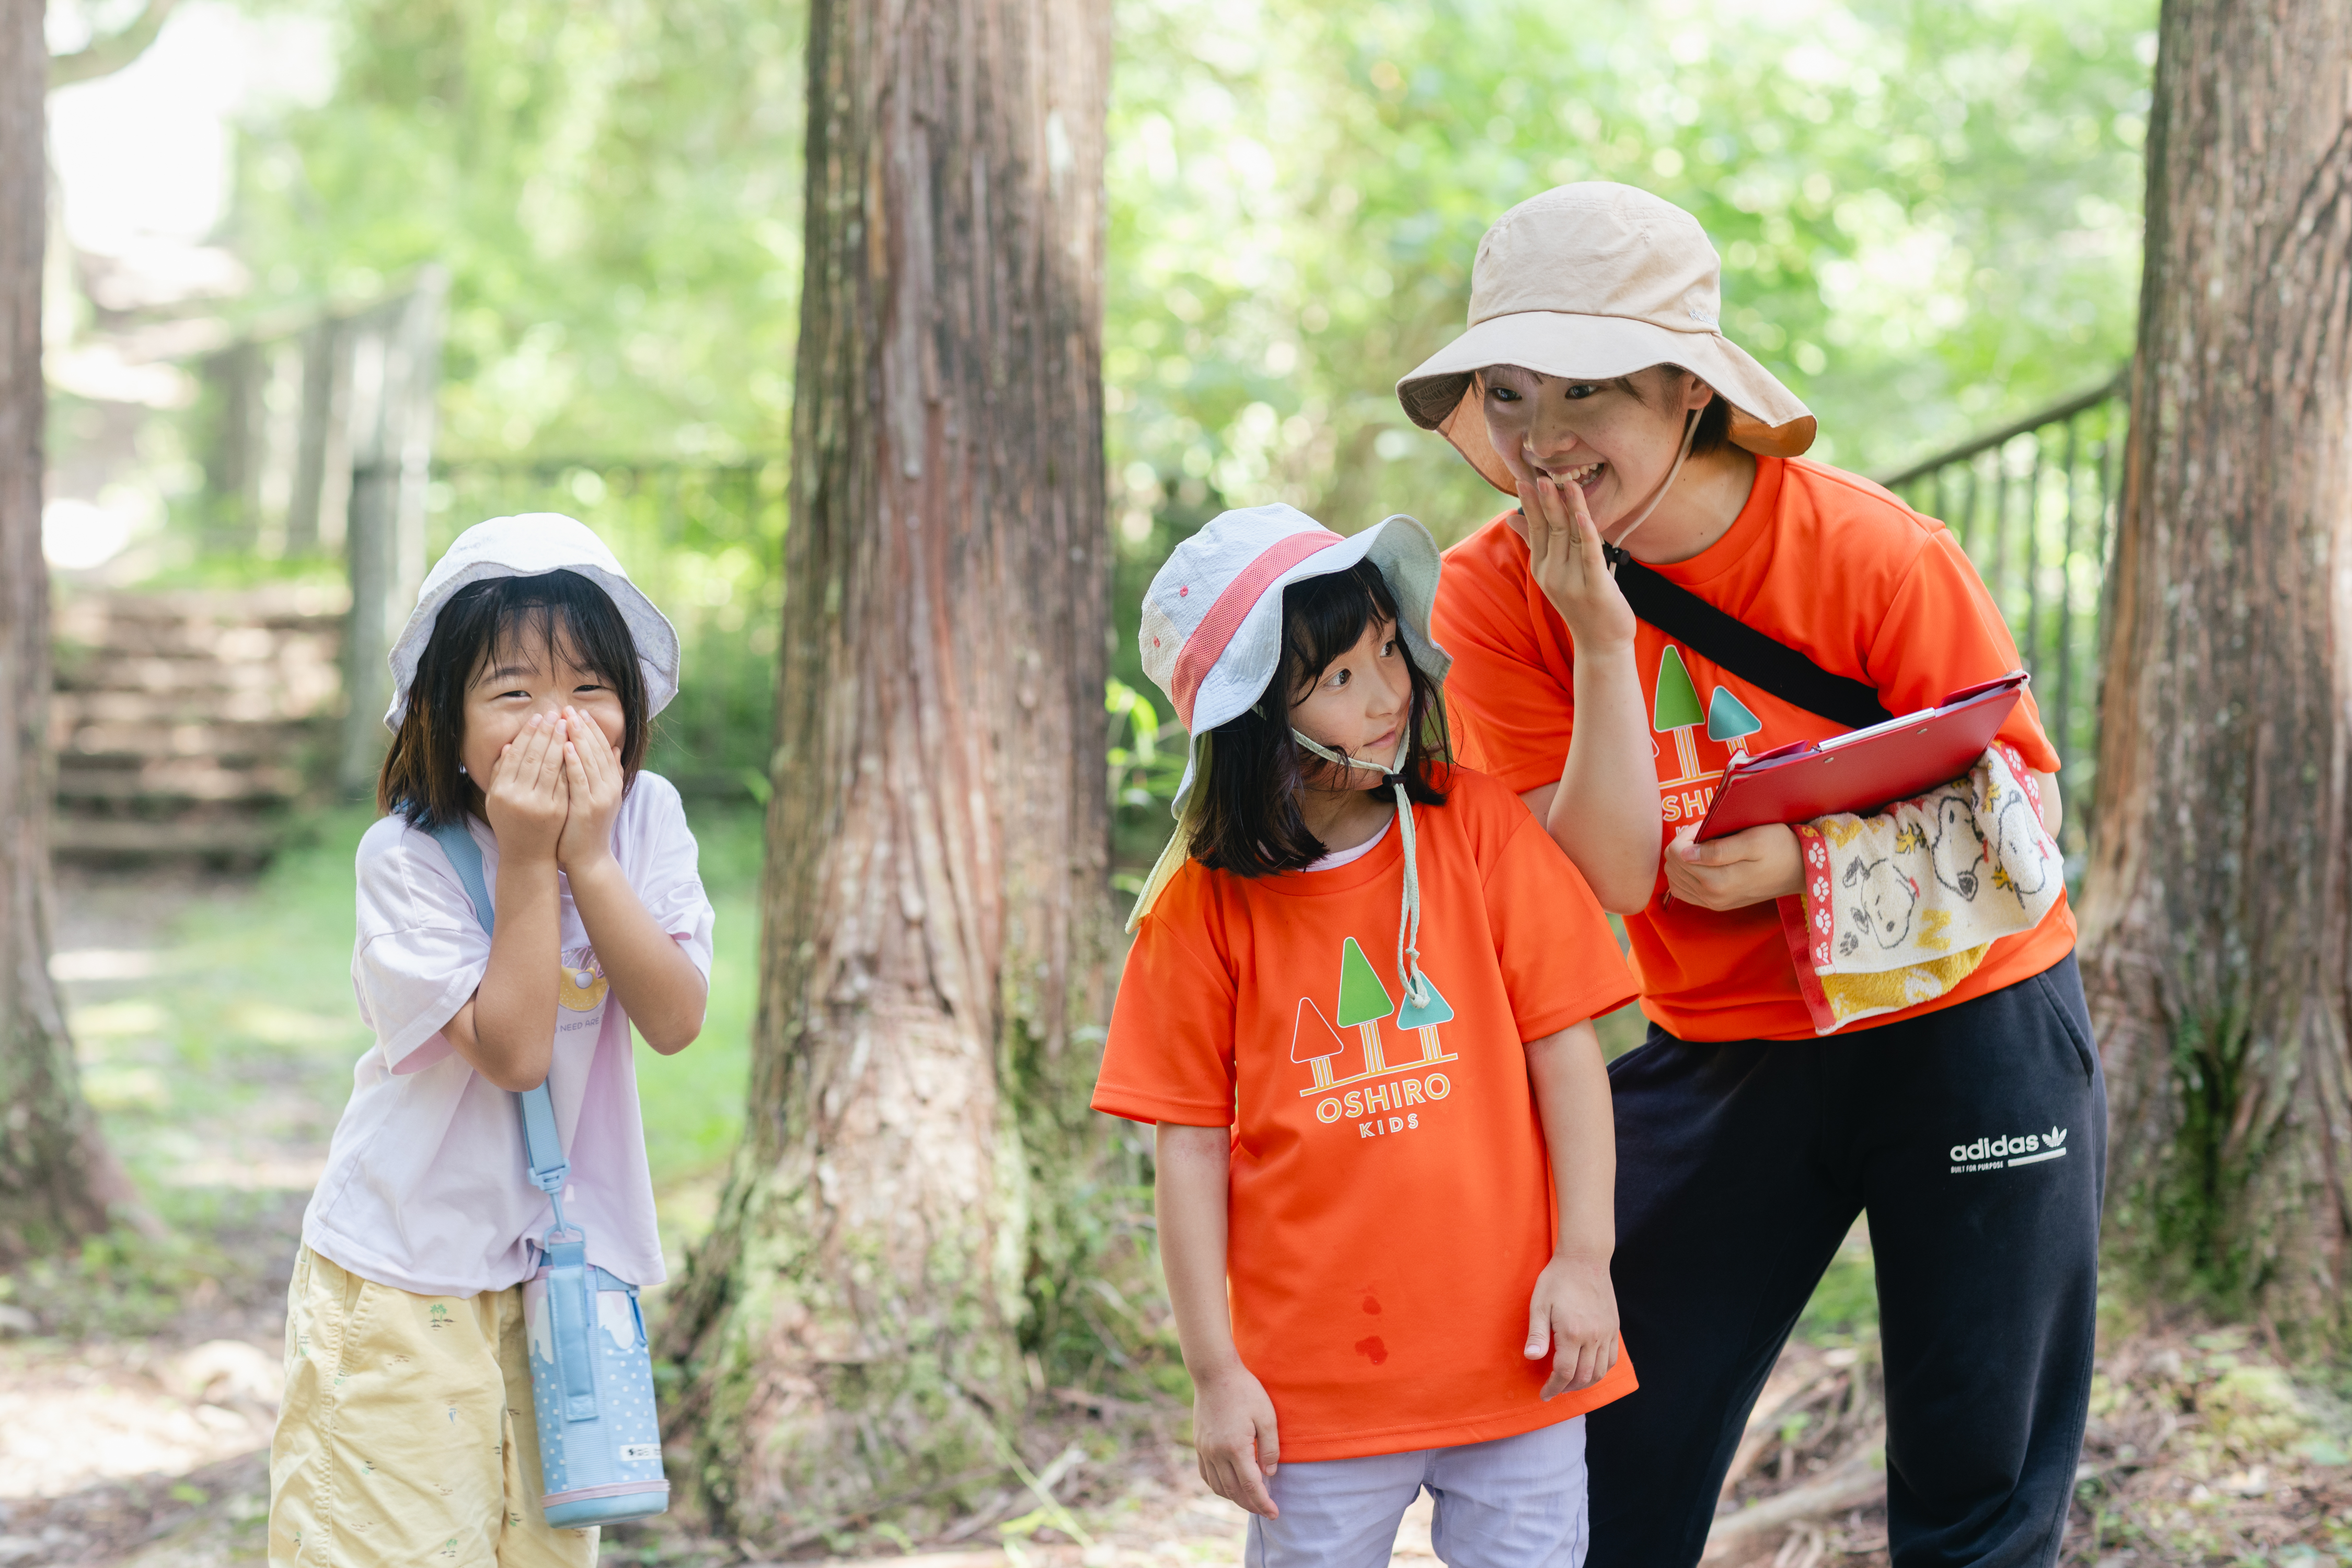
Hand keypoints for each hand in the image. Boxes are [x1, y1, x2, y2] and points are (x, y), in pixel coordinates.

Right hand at [484, 713, 569, 864]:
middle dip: (546, 732)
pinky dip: (569, 762)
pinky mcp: (557, 810)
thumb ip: (500, 773)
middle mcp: (518, 797)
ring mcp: (539, 804)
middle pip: (534, 756)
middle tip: (556, 714)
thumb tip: (508, 745)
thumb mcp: (497, 800)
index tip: (538, 717)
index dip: (528, 734)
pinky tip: (575, 746)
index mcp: (501, 791)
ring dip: (560, 742)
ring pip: (550, 766)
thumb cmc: (509, 824)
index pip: (516, 755)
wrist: (527, 856)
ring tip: (567, 724)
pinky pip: (564, 781)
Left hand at [556, 709, 624, 872]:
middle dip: (583, 728)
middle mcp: (609, 788)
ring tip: (567, 719)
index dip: (592, 730)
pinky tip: (564, 746)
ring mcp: (600, 798)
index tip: (580, 712)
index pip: (603, 749)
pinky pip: (579, 780)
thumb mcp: (598, 796)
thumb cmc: (586, 828)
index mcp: (612, 783)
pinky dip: (573, 762)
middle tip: (569, 708)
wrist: (588, 859)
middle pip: (597, 751)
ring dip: (578, 738)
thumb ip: (605, 773)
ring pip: (589, 761)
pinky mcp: (586, 808)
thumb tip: (614, 748)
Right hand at [1191, 1365, 1280, 1517]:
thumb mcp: (1267, 1416)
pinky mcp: (1199, 1444)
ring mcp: (1204, 1449)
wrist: (1214, 1373)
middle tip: (1266, 1511)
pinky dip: (1218, 1486)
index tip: (1274, 1513)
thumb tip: (1269, 1474)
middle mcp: (1216, 1453)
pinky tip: (1229, 1486)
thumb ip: (1270, 1448)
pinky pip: (1206, 1474)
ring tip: (1250, 1501)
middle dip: (1251, 1505)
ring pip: (1218, 1486)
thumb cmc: (1245, 1391)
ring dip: (1235, 1499)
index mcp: (1235, 1447)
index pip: (1251, 1486)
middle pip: (1234, 1491)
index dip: (1263, 1503)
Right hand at [1523, 473, 1635, 653]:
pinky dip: (1587, 534)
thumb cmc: (1582, 603)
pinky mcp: (1595, 588)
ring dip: (1568, 508)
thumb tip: (1512, 519)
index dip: (1531, 503)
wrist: (1601, 643)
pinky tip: (1583, 515)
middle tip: (1541, 475)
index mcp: (1543, 567)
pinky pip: (1590, 556)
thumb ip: (1537, 543)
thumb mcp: (1555, 572)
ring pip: (1570, 537)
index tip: (1525, 478)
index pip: (1535, 529)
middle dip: (1546, 501)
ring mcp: (1572, 582)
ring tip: (1563, 483)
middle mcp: (1553, 573)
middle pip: (1550, 529)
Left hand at [1525, 1253, 1619, 1397]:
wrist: (1584, 1259)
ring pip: (1600, 1371)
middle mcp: (1593, 1336)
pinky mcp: (1613, 1328)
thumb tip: (1532, 1357)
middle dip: (1567, 1388)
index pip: (1564, 1372)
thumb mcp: (1539, 1304)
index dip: (1553, 1388)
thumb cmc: (1557, 1280)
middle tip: (1554, 1389)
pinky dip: (1601, 1371)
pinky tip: (1589, 1370)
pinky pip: (1612, 1359)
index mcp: (1572, 1332)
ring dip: (1585, 1383)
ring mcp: (1606, 1333)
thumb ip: (1537, 1333)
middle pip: (1583, 1376)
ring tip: (1570, 1383)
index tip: (1544, 1394)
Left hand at [1663, 822, 1802, 910]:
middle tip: (1706, 834)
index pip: (1676, 853)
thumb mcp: (1753, 840)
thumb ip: (1717, 849)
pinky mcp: (1716, 904)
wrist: (1801, 870)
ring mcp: (1712, 903)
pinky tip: (1700, 862)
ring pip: (1674, 878)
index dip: (1686, 834)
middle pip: (1672, 866)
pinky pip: (1683, 891)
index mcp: (1717, 881)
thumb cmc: (1780, 847)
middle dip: (1683, 845)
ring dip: (1682, 859)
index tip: (1704, 827)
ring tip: (1704, 847)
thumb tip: (1685, 854)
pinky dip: (1685, 874)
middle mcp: (1711, 897)